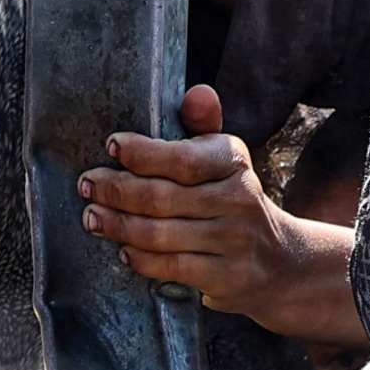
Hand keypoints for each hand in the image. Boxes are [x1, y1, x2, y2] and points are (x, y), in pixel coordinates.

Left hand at [80, 85, 362, 345]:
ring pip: (159, 234)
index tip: (111, 146)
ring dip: (117, 225)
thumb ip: (205, 125)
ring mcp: (233, 242)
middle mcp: (239, 200)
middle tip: (88, 185)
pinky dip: (139, 258)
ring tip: (93, 217)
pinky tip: (122, 249)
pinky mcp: (225, 277)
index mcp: (234, 163)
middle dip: (116, 190)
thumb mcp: (226, 160)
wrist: (281, 262)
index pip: (183, 158)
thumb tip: (198, 92)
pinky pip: (169, 267)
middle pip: (161, 197)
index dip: (142, 153)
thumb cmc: (234, 201)